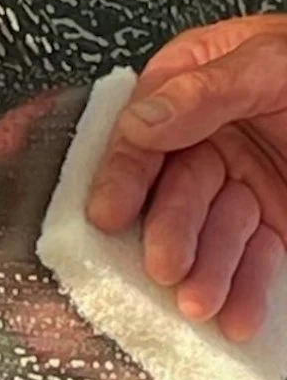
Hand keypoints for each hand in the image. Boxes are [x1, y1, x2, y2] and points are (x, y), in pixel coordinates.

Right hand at [88, 17, 286, 342]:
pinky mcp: (273, 224)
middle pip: (174, 190)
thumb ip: (208, 89)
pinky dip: (243, 291)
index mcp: (194, 87)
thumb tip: (143, 119)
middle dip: (170, 232)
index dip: (124, 174)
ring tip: (202, 303)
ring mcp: (241, 182)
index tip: (109, 213)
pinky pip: (252, 261)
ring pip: (210, 234)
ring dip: (205, 272)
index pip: (143, 131)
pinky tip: (237, 315)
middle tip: (166, 266)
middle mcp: (209, 137)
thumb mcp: (272, 64)